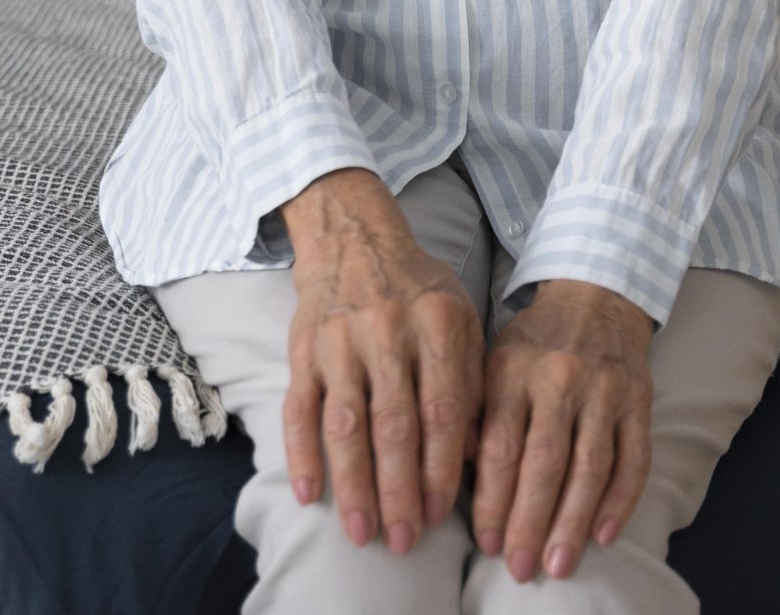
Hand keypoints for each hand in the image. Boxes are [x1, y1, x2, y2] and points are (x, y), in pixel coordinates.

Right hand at [280, 169, 485, 555]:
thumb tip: (479, 455)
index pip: (443, 409)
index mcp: (437, 324)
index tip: (442, 514)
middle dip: (400, 490)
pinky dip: (302, 455)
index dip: (442, 467)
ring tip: (362, 532)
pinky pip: (299, 409)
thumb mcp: (461, 320)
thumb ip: (473, 381)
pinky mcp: (303, 349)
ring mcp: (340, 341)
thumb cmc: (418, 289)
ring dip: (354, 485)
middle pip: (394, 426)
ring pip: (346, 424)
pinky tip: (310, 496)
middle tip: (404, 541)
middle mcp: (387, 331)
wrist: (353, 238)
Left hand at [469, 278, 655, 583]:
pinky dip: (620, 501)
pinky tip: (603, 535)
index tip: (486, 543)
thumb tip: (453, 476)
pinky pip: (633, 459)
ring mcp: (604, 390)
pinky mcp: (639, 401)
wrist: (596, 295)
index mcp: (513, 369)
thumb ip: (475, 412)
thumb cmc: (534, 341)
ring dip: (573, 522)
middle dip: (530, 521)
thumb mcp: (492, 360)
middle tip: (519, 567)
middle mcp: (559, 378)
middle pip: (544, 463)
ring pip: (589, 467)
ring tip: (558, 563)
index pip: (500, 447)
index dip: (492, 501)